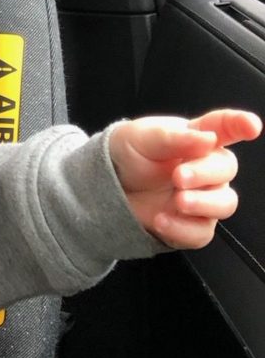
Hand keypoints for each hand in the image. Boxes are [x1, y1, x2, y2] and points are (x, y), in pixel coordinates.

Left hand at [109, 109, 261, 247]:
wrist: (107, 186)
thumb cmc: (129, 154)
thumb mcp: (140, 138)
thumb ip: (172, 137)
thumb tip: (208, 139)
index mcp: (196, 138)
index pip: (224, 127)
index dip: (240, 124)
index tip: (251, 126)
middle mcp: (205, 168)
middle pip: (226, 169)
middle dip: (205, 174)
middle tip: (178, 177)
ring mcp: (202, 197)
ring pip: (225, 204)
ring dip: (204, 204)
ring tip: (178, 201)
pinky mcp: (191, 225)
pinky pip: (201, 233)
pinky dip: (182, 229)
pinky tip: (161, 220)